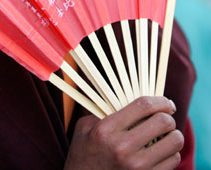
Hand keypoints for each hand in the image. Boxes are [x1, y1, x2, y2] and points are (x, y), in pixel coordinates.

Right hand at [64, 96, 183, 169]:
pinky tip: (163, 151)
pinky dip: (171, 153)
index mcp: (107, 130)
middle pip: (162, 122)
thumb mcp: (85, 127)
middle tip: (166, 118)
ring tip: (167, 135)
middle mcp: (122, 148)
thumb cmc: (83, 153)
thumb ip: (103, 109)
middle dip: (169, 117)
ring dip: (173, 135)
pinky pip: (173, 161)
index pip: (143, 106)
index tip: (166, 102)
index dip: (160, 100)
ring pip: (173, 143)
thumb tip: (127, 93)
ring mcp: (136, 168)